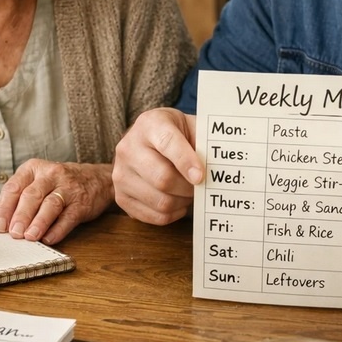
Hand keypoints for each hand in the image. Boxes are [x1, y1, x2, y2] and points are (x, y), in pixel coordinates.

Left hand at [0, 160, 112, 244]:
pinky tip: (49, 239)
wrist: (96, 179)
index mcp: (33, 169)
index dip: (4, 207)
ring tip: (30, 237)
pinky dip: (58, 229)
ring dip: (39, 222)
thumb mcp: (34, 184)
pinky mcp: (82, 203)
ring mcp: (68, 188)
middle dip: (21, 215)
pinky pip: (68, 216)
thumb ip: (12, 199)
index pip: (14, 187)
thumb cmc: (59, 183)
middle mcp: (50, 175)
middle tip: (13, 233)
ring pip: (50, 204)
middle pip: (32, 195)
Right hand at [112, 108, 199, 224]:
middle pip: (163, 179)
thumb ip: (204, 140)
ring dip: (182, 202)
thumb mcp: (190, 126)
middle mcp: (128, 148)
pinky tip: (177, 202)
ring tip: (188, 192)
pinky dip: (172, 214)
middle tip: (201, 186)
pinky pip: (153, 216)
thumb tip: (221, 163)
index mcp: (149, 124)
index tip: (201, 176)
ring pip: (160, 201)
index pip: (168, 143)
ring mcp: (120, 173)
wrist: (146, 140)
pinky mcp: (120, 196)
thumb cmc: (175, 134)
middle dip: (189, 187)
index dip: (187, 162)